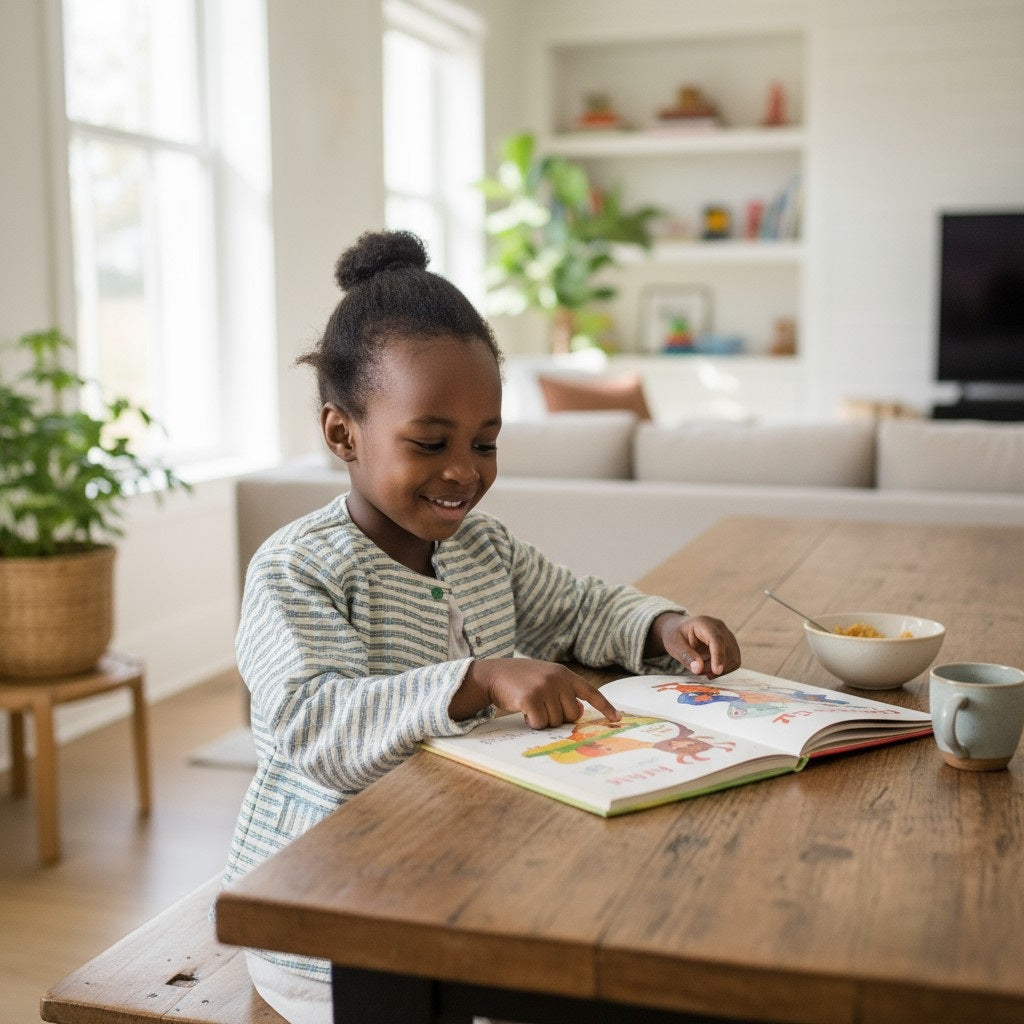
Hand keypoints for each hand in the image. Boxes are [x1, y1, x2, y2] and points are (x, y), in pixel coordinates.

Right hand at [450, 658, 619, 728]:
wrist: (493, 674)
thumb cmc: (521, 680)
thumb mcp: (546, 679)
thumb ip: (563, 692)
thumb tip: (578, 711)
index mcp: (564, 674)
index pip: (591, 692)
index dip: (605, 707)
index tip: (617, 719)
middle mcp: (558, 679)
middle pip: (572, 715)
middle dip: (557, 717)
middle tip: (542, 708)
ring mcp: (545, 688)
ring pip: (555, 721)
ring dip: (542, 720)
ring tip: (530, 705)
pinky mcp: (531, 698)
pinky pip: (539, 723)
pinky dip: (531, 722)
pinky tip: (522, 710)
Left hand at [645, 613, 740, 677]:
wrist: (680, 630)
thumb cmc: (675, 636)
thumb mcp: (674, 645)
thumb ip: (686, 656)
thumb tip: (698, 669)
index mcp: (704, 623)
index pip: (717, 639)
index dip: (718, 656)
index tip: (716, 671)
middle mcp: (720, 627)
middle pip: (726, 651)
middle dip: (712, 667)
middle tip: (697, 670)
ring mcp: (728, 636)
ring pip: (732, 659)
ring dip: (718, 670)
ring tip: (701, 667)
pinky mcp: (732, 646)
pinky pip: (734, 662)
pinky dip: (723, 669)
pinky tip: (709, 667)